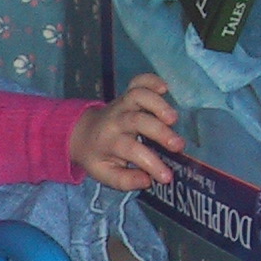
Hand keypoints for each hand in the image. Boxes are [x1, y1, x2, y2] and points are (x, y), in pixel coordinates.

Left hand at [69, 73, 182, 190]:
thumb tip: (148, 180)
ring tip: (174, 119)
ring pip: (138, 95)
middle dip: (160, 132)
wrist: (82, 133)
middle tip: (178, 145)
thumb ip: (125, 180)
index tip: (167, 176)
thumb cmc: (99, 157)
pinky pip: (139, 81)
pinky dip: (152, 80)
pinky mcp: (128, 94)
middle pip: (137, 120)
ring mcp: (122, 104)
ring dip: (158, 104)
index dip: (151, 163)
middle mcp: (116, 120)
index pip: (132, 150)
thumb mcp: (105, 174)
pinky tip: (164, 89)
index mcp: (109, 142)